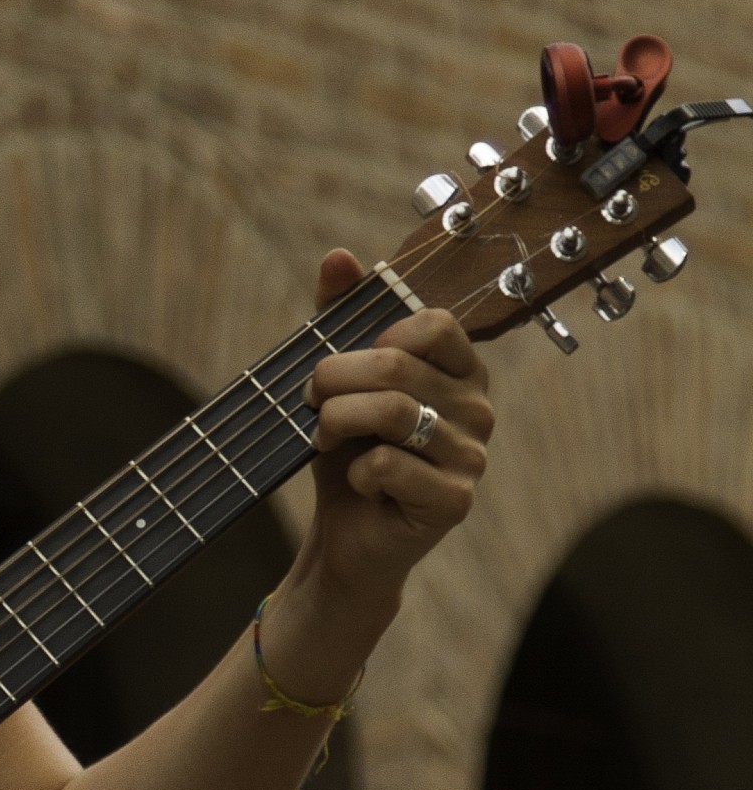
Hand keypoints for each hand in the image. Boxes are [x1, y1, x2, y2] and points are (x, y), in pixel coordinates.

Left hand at [299, 247, 493, 606]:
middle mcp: (479, 408)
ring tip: (323, 439)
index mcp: (460, 370)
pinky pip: (388, 466)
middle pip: (396, 366)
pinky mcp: (454, 500)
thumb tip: (339, 255)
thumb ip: (340, 316)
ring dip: (335, 424)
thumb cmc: (345, 450)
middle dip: (332, 382)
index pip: (431, 323)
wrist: (344, 533)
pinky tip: (360, 484)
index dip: (372, 337)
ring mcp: (474, 456)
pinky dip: (354, 473)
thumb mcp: (337, 379)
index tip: (340, 366)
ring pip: (392, 412)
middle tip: (310, 405)